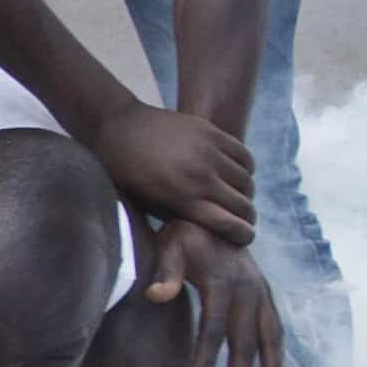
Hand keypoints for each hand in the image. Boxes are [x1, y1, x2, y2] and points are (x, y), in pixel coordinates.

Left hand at [90, 100, 255, 245]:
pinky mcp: (211, 133)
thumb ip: (179, 217)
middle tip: (244, 220)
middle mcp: (199, 177)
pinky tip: (236, 173)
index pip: (229, 225)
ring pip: (246, 181)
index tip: (244, 237)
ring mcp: (207, 153)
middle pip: (243, 206)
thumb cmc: (128, 174)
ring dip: (246, 193)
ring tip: (238, 196)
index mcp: (182, 200)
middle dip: (247, 218)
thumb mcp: (149, 205)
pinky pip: (244, 156)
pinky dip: (246, 169)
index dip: (243, 235)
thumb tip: (207, 231)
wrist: (118, 129)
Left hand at [152, 226, 290, 366]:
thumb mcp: (170, 244)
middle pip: (246, 338)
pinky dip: (277, 355)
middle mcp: (249, 288)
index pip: (214, 325)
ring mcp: (261, 292)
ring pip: (271, 337)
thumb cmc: (184, 233)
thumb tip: (156, 297)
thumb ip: (165, 271)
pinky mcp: (265, 295)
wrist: (214, 214)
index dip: (206, 356)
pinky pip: (275, 330)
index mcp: (223, 280)